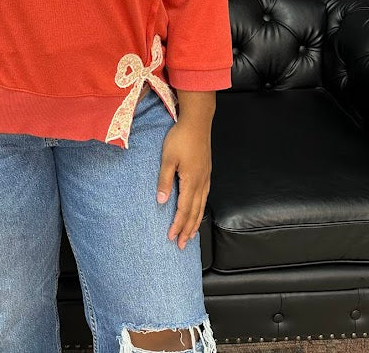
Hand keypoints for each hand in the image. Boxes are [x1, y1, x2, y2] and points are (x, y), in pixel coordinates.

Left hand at [156, 119, 211, 249]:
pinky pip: (205, 197)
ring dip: (195, 222)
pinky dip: (201, 209)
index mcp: (191, 181)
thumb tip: (161, 201)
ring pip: (202, 206)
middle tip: (182, 245)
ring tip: (191, 235)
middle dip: (188, 230)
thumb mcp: (168, 158)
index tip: (171, 238)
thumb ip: (164, 180)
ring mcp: (206, 178)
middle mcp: (201, 183)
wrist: (197, 122)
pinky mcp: (207, 172)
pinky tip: (198, 211)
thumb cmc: (180, 138)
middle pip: (195, 212)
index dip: (178, 225)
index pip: (184, 210)